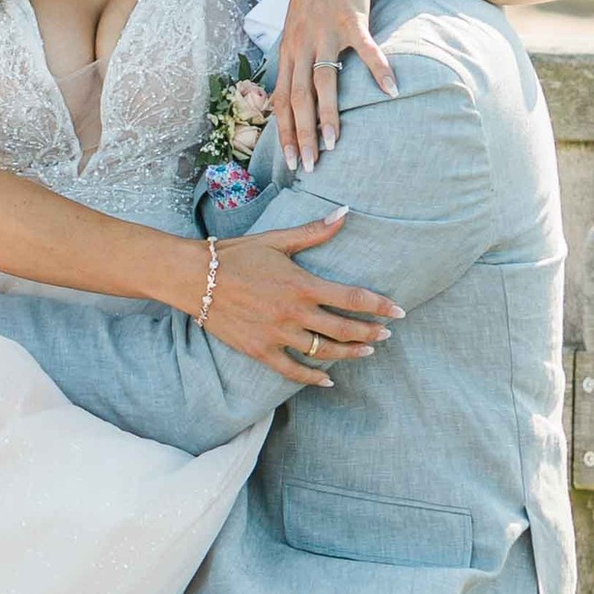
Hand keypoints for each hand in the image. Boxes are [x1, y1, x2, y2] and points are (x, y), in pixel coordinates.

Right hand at [204, 212, 401, 386]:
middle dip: (370, 333)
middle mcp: (294, 312)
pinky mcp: (260, 350)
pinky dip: (312, 377)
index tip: (398, 312)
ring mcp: (277, 334)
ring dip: (349, 353)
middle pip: (343, 329)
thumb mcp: (276, 240)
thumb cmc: (235, 255)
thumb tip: (344, 213)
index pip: (352, 298)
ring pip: (323, 351)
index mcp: (302, 284)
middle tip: (387, 335)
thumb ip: (314, 232)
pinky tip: (327, 380)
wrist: (194, 278)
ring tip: (366, 353)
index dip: (379, 306)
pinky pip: (292, 370)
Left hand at [271, 0, 397, 174]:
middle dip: (301, 135)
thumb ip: (293, 60)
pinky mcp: (352, 21)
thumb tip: (287, 93)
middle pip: (299, 98)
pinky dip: (378, 71)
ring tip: (334, 143)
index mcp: (288, 52)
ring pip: (324, 81)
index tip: (289, 162)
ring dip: (328, 115)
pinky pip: (365, 51)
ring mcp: (326, 33)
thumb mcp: (295, 30)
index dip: (284, 132)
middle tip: (308, 166)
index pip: (282, 100)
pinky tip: (390, 90)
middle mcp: (302, 45)